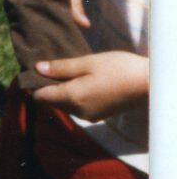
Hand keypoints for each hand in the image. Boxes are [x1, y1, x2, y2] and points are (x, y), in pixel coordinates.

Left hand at [31, 51, 147, 120]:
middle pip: (52, 102)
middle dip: (45, 87)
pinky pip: (77, 107)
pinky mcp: (99, 115)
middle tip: (46, 67)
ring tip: (61, 71)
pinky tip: (77, 80)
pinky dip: (72, 96)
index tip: (30, 71)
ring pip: (64, 105)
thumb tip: (38, 68)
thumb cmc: (117, 68)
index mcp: (73, 97)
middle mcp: (78, 112)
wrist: (146, 83)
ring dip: (59, 91)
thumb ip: (61, 67)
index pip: (41, 97)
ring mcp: (89, 116)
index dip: (32, 85)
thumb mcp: (87, 62)